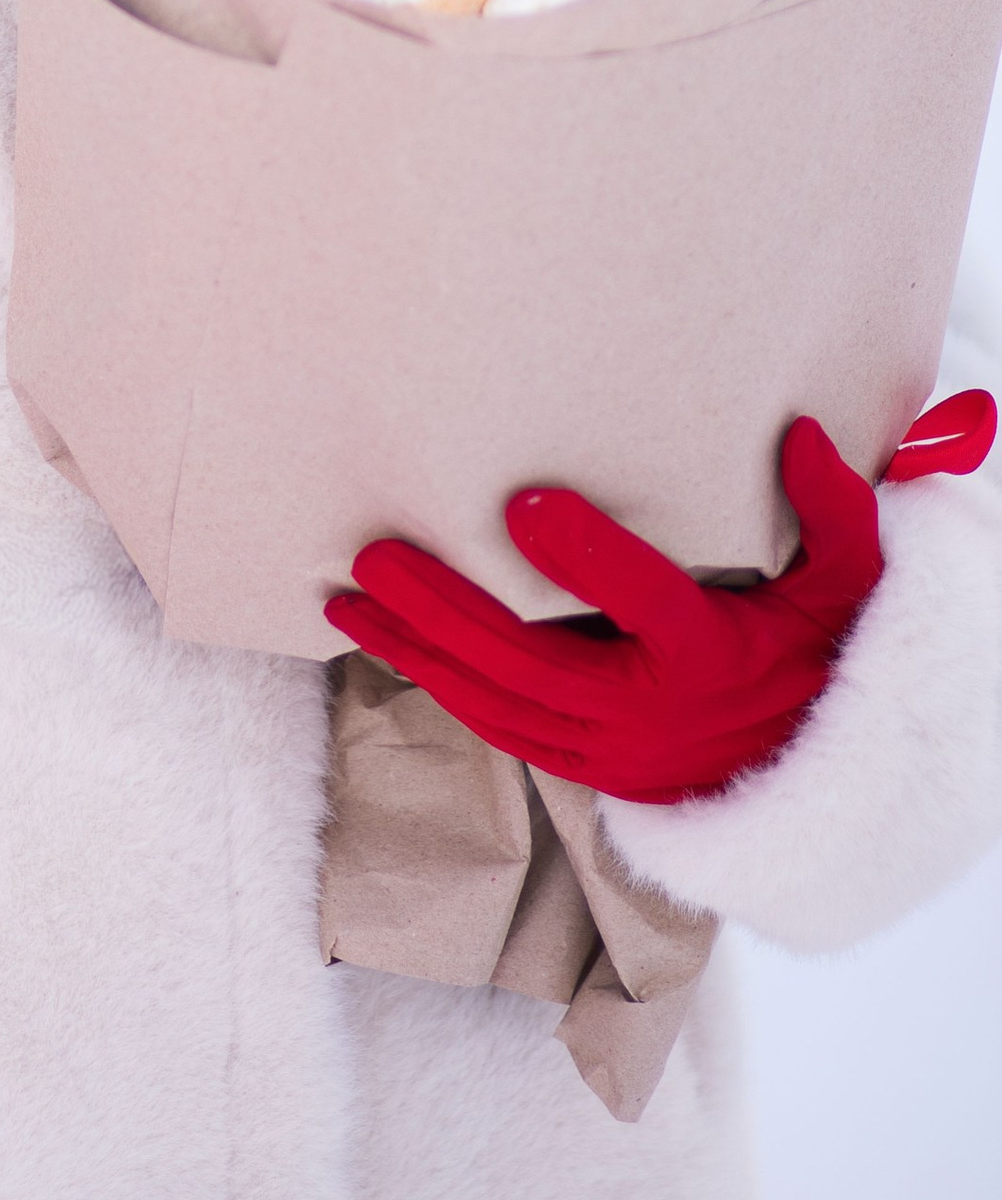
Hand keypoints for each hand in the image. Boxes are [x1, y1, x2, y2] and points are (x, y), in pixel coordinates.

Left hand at [324, 395, 996, 806]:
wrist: (813, 767)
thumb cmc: (816, 646)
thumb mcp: (848, 580)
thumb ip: (836, 510)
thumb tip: (801, 432)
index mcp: (716, 655)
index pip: (648, 603)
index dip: (589, 555)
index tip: (525, 503)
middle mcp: (654, 715)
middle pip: (534, 662)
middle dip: (449, 610)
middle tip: (378, 555)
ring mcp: (613, 750)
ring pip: (499, 703)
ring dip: (420, 652)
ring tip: (350, 600)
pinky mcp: (583, 767)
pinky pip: (497, 727)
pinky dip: (439, 686)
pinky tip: (386, 646)